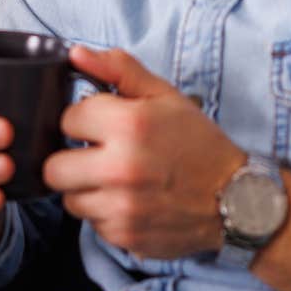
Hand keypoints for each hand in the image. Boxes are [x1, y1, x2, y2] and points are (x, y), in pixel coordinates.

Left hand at [44, 47, 245, 259]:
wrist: (236, 200)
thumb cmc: (199, 144)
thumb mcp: (165, 96)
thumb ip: (118, 70)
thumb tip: (75, 54)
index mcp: (129, 125)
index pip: (67, 120)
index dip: (85, 121)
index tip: (104, 127)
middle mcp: (121, 168)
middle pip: (53, 168)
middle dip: (72, 160)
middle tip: (100, 157)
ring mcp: (121, 207)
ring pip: (69, 199)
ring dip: (86, 190)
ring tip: (117, 181)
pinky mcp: (124, 236)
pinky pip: (92, 224)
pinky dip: (105, 213)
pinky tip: (131, 202)